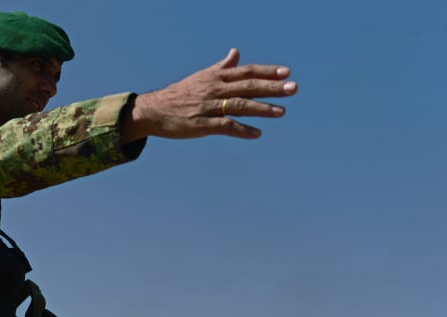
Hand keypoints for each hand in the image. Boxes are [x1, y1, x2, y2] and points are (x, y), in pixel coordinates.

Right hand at [123, 48, 296, 141]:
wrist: (154, 110)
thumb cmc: (179, 94)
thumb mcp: (201, 77)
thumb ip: (222, 67)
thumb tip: (236, 53)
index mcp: (215, 77)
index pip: (246, 72)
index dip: (267, 72)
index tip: (286, 73)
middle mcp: (214, 89)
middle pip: (248, 86)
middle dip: (271, 87)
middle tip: (293, 89)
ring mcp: (208, 107)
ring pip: (240, 105)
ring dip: (262, 108)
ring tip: (281, 112)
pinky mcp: (201, 125)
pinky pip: (226, 127)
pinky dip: (243, 130)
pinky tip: (257, 134)